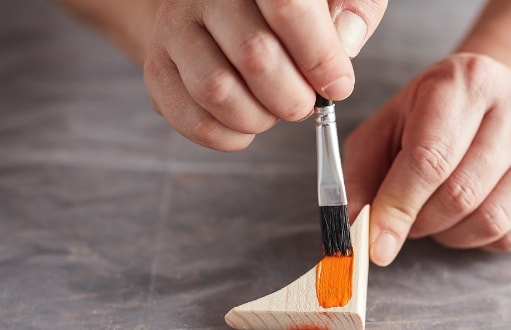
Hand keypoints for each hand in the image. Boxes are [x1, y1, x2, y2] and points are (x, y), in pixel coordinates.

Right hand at [143, 0, 386, 150]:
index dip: (319, 56)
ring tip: (274, 108)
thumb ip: (352, 8)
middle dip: (294, 96)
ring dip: (261, 118)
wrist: (223, 12)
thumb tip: (345, 42)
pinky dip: (232, 137)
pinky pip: (194, 121)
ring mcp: (173, 30)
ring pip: (218, 91)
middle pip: (254, 56)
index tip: (337, 85)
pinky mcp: (158, 70)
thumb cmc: (292, 9)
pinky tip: (249, 124)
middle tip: (305, 102)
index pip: (288, 7)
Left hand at [344, 53, 510, 265]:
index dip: (398, 209)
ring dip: (449, 235)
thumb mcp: (385, 131)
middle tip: (405, 221)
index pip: (430, 158)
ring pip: (491, 220)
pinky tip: (466, 217)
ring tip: (435, 217)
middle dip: (421, 223)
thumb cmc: (429, 118)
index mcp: (464, 82)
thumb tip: (357, 230)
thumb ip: (363, 177)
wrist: (492, 99)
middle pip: (461, 194)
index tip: (375, 246)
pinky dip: (479, 241)